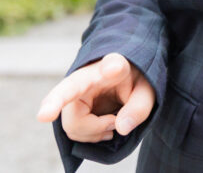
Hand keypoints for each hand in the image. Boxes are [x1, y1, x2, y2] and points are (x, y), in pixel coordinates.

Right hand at [36, 53, 154, 142]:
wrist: (126, 76)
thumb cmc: (137, 78)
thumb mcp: (148, 89)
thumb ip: (139, 106)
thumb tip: (121, 128)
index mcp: (110, 66)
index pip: (95, 72)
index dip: (66, 94)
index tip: (55, 107)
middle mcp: (83, 78)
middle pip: (73, 117)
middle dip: (95, 127)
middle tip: (115, 123)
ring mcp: (72, 94)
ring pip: (71, 128)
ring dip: (94, 133)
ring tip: (113, 123)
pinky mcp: (70, 108)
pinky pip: (73, 132)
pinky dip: (91, 136)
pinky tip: (105, 127)